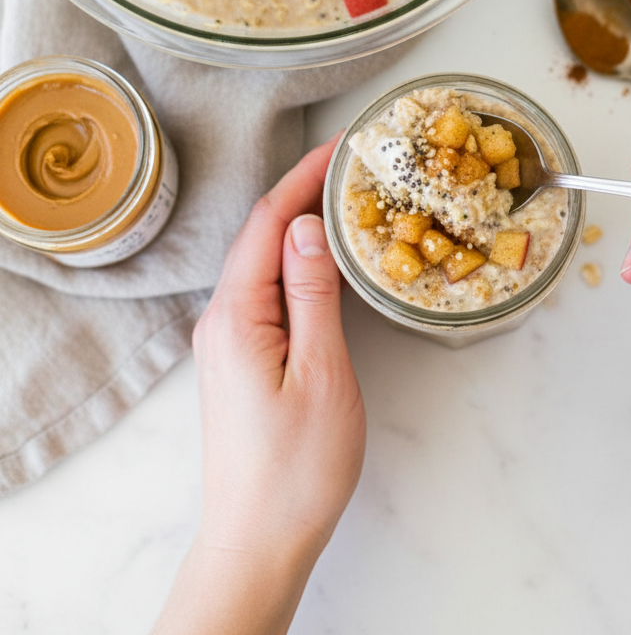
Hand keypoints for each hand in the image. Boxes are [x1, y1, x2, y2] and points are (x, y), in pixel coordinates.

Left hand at [153, 134, 365, 634]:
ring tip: (347, 197)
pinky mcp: (240, 359)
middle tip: (354, 162)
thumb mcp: (319, 375)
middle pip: (262, 234)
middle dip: (304, 190)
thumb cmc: (295, 471)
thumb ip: (311, 296)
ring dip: (302, 224)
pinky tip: (325, 259)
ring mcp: (227, 340)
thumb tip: (308, 226)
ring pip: (264, 261)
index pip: (269, 223)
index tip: (343, 144)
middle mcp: (221, 320)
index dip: (304, 176)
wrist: (258, 542)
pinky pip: (266, 290)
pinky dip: (297, 261)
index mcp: (235, 317)